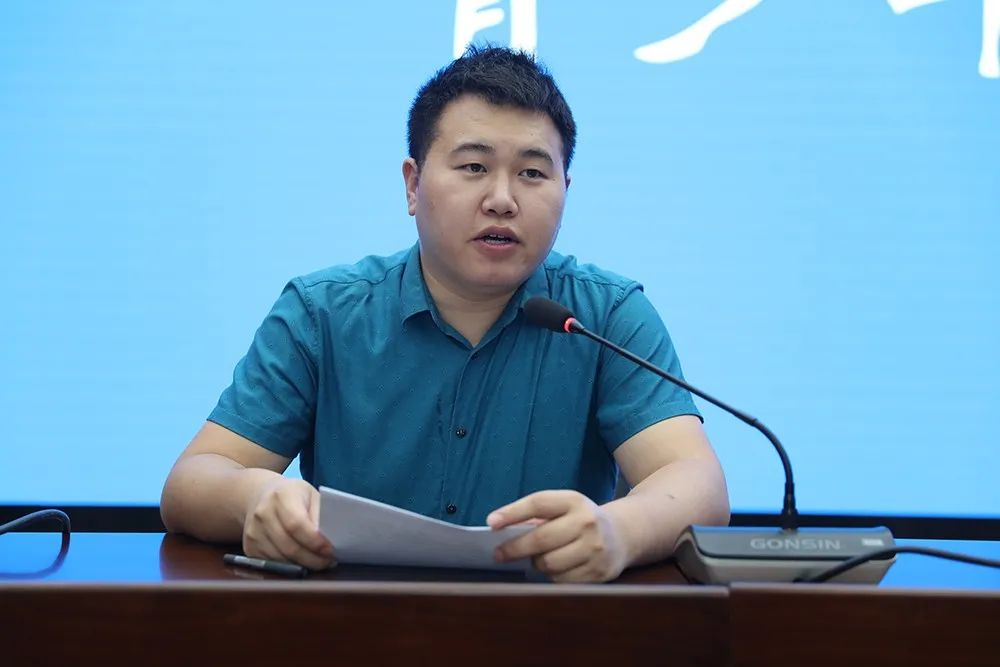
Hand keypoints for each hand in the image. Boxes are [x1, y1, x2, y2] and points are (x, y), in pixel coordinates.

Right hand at [242, 477, 334, 570]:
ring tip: (319, 561)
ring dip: (303, 565)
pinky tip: (301, 561)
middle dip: (312, 558)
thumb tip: (331, 540)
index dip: (314, 541)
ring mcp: (253, 532)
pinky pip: (272, 564)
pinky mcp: (249, 547)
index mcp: (281, 496)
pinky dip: (290, 566)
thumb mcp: (311, 495)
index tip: (330, 550)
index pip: (297, 524)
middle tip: (329, 561)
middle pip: (289, 546)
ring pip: (281, 559)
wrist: (261, 496)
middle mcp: (263, 513)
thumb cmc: (293, 496)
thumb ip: (320, 515)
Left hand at [488, 490, 627, 582]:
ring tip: (539, 559)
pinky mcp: (598, 572)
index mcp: (574, 501)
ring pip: (549, 564)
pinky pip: (562, 581)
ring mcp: (595, 549)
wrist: (621, 535)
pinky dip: (553, 577)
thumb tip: (500, 530)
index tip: (491, 523)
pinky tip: (557, 568)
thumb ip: (536, 516)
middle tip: (498, 554)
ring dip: (537, 564)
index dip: (512, 513)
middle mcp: (587, 523)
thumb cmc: (580, 520)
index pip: (538, 504)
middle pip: (541, 539)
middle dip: (514, 549)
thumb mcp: (564, 507)